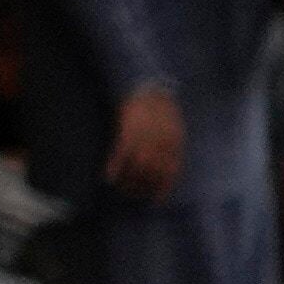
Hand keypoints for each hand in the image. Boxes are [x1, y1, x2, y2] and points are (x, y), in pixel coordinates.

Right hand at [105, 84, 187, 203]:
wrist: (147, 82)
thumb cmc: (160, 106)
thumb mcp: (175, 127)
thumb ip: (172, 148)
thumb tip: (166, 168)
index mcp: (175, 143)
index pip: (171, 174)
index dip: (162, 190)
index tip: (155, 201)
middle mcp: (162, 143)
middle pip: (152, 174)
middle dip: (142, 188)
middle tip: (133, 194)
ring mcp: (144, 137)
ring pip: (136, 168)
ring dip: (127, 182)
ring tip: (121, 188)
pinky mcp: (127, 129)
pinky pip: (120, 153)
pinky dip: (113, 166)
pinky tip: (107, 176)